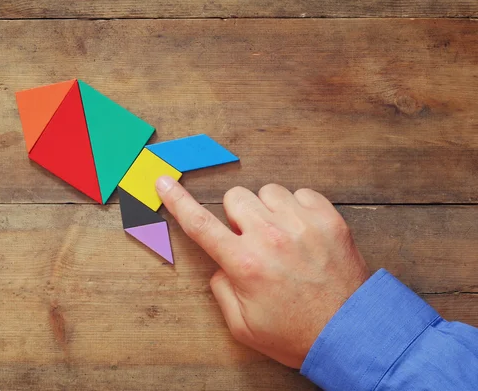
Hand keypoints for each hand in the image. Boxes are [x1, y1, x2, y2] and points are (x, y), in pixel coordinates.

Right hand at [156, 177, 369, 368]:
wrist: (351, 333)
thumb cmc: (296, 333)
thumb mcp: (243, 326)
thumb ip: (221, 289)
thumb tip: (221, 263)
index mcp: (245, 263)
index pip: (200, 224)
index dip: (177, 201)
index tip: (164, 182)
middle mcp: (271, 237)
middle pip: (235, 197)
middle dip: (237, 216)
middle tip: (252, 239)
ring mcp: (302, 224)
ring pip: (268, 191)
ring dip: (267, 210)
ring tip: (281, 236)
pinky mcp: (329, 219)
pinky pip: (301, 193)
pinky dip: (297, 208)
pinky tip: (302, 232)